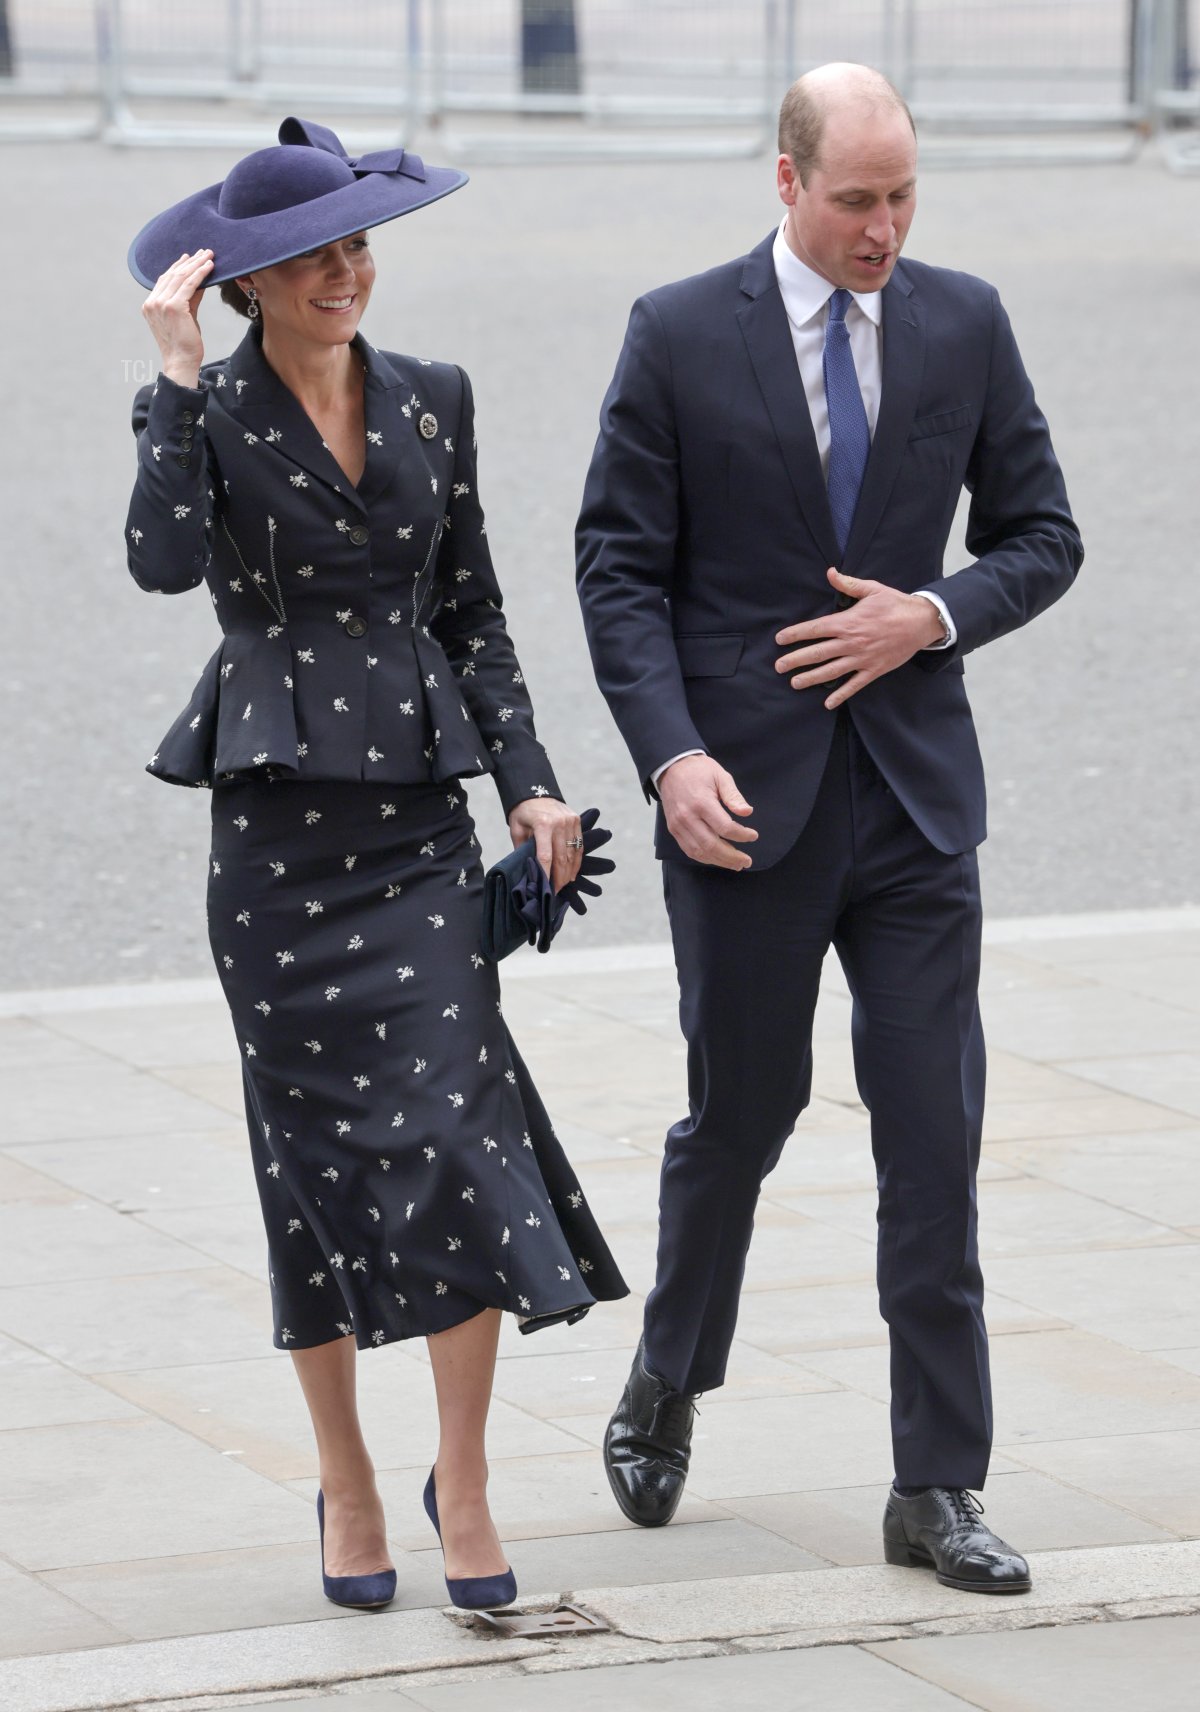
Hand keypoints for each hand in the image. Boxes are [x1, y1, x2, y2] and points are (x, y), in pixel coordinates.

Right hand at [141, 249, 213, 386]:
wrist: (182, 361)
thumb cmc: (185, 343)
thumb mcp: (185, 316)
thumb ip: (189, 299)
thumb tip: (200, 282)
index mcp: (150, 304)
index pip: (164, 279)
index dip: (178, 266)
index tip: (189, 257)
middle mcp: (153, 302)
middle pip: (173, 275)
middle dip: (190, 262)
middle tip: (203, 251)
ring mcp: (161, 303)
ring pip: (181, 277)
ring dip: (196, 264)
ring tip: (208, 255)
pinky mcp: (174, 306)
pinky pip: (189, 285)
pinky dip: (200, 274)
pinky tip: (209, 266)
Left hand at [508, 798, 582, 891]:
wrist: (535, 791)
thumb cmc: (522, 812)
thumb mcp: (516, 830)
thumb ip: (522, 849)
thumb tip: (527, 871)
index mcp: (543, 824)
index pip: (546, 856)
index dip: (546, 874)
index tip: (545, 888)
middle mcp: (559, 823)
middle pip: (562, 858)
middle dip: (559, 878)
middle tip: (554, 891)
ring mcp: (570, 821)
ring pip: (572, 854)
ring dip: (568, 872)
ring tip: (563, 885)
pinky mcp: (577, 820)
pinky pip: (579, 846)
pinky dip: (576, 862)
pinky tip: (572, 874)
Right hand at [658, 754, 756, 870]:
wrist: (671, 767)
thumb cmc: (699, 771)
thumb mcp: (720, 776)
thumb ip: (734, 796)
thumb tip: (747, 812)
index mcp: (702, 802)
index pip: (725, 828)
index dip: (742, 835)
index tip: (753, 835)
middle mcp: (688, 817)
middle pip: (712, 845)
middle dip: (732, 856)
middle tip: (747, 861)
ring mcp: (678, 825)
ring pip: (699, 852)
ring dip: (719, 861)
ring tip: (736, 864)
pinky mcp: (673, 829)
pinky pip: (689, 850)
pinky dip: (704, 858)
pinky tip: (717, 859)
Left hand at [775, 568, 945, 709]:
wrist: (921, 622)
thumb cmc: (895, 604)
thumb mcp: (872, 589)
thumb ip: (848, 584)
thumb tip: (830, 572)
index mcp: (848, 622)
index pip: (815, 629)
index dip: (795, 634)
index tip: (780, 639)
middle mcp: (851, 642)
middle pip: (817, 652)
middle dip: (795, 660)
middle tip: (778, 666)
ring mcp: (862, 658)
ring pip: (831, 671)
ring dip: (811, 678)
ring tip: (794, 683)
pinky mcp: (874, 670)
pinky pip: (854, 685)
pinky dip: (841, 694)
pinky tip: (827, 703)